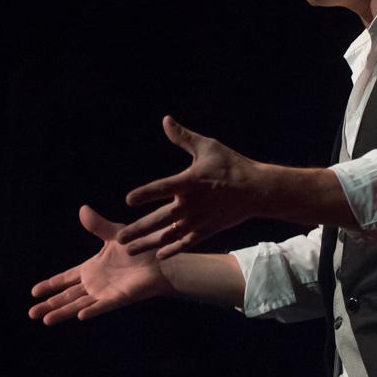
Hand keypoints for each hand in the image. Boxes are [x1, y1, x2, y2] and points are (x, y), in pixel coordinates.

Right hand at [28, 205, 172, 324]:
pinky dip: (91, 310)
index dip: (50, 285)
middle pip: (67, 296)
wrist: (162, 261)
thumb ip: (98, 226)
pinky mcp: (117, 299)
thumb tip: (82, 209)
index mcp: (91, 269)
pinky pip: (102, 306)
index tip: (34, 292)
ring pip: (78, 305)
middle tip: (30, 312)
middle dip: (49, 304)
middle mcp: (95, 284)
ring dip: (62, 312)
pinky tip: (79, 316)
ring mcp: (104, 293)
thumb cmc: (140, 248)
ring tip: (45, 320)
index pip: (65, 279)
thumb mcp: (115, 234)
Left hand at [117, 115, 261, 258]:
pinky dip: (172, 250)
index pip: (163, 188)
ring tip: (130, 250)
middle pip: (160, 219)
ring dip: (149, 243)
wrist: (257, 190)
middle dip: (139, 229)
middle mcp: (193, 204)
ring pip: (169, 235)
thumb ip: (184, 137)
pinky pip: (186, 243)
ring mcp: (200, 220)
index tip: (128, 199)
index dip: (146, 193)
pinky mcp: (207, 230)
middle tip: (119, 238)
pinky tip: (158, 256)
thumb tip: (166, 120)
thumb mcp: (208, 147)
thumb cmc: (231, 165)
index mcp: (191, 182)